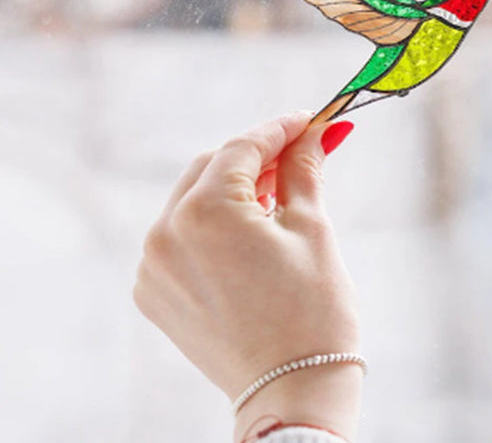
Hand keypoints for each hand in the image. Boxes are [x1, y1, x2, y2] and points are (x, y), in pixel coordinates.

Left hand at [133, 113, 361, 441]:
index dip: (280, 128)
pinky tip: (250, 228)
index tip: (309, 120)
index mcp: (205, 213)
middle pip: (211, 167)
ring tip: (278, 190)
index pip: (243, 147)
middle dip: (256, 155)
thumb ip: (304, 168)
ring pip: (193, 199)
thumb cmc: (313, 310)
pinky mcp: (154, 292)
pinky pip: (181, 236)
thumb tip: (315, 132)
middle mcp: (165, 234)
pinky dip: (212, 222)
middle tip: (299, 152)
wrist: (294, 392)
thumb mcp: (312, 226)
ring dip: (232, 186)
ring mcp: (153, 266)